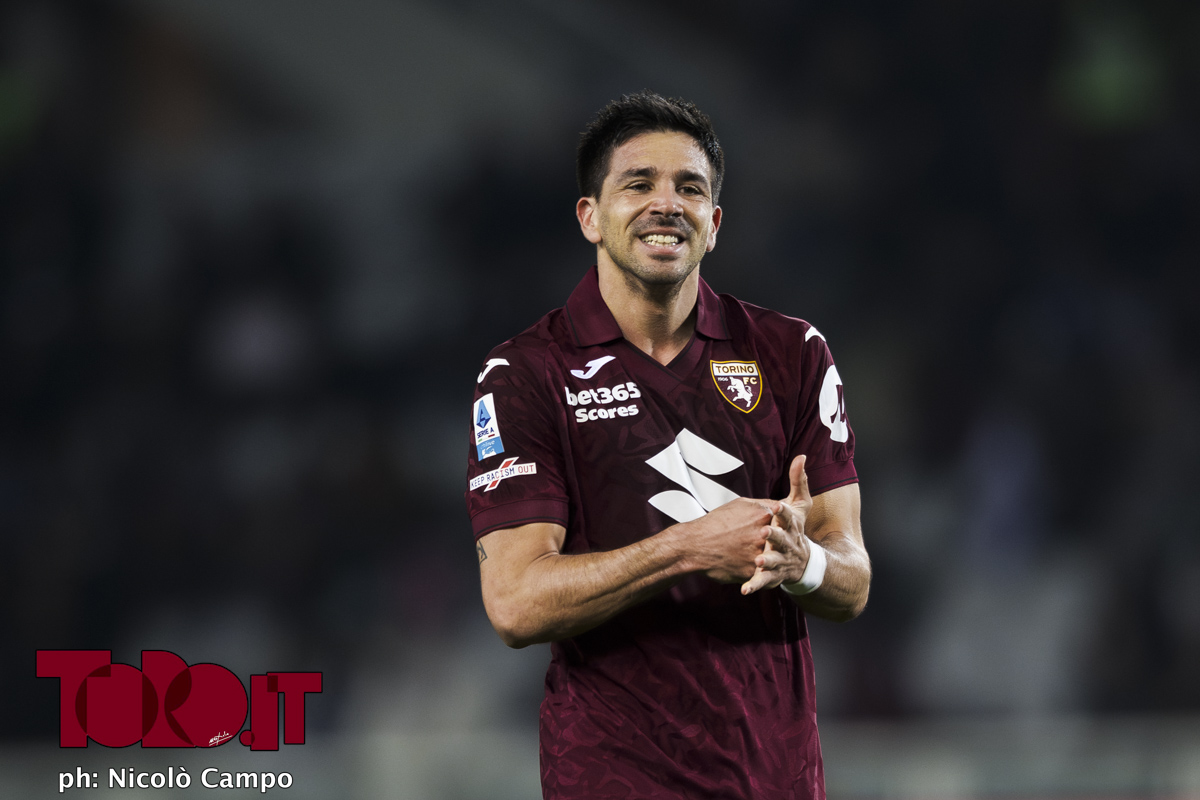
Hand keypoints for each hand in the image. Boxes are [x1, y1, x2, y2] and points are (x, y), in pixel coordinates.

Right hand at [682, 497, 779, 583]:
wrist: (695, 546)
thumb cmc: (715, 523)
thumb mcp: (739, 504)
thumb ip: (762, 504)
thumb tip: (779, 506)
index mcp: (763, 516)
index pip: (785, 518)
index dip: (785, 523)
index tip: (783, 526)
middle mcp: (764, 536)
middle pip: (783, 539)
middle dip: (782, 541)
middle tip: (778, 543)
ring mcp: (759, 555)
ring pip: (775, 558)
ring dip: (773, 558)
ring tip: (766, 559)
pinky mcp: (752, 572)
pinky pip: (764, 573)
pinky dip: (762, 572)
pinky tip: (758, 570)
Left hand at [741, 455, 814, 594]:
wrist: (805, 564)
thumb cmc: (796, 531)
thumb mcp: (799, 508)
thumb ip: (799, 482)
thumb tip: (802, 456)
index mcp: (792, 527)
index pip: (789, 517)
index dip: (784, 513)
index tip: (777, 507)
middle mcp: (788, 544)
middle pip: (782, 539)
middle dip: (775, 536)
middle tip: (765, 532)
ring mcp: (781, 561)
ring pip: (774, 562)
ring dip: (767, 562)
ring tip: (758, 562)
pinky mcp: (772, 576)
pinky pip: (762, 582)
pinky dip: (754, 585)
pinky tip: (745, 590)